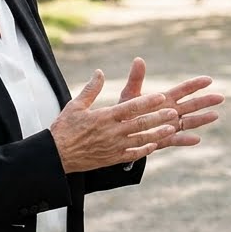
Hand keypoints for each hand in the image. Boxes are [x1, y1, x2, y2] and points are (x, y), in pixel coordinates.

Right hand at [50, 69, 178, 172]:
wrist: (56, 155)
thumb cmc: (65, 128)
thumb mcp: (75, 105)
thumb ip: (91, 89)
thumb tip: (99, 72)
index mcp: (104, 117)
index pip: (130, 107)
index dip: (147, 102)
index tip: (161, 96)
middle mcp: (112, 132)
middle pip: (140, 123)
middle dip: (158, 117)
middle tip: (173, 112)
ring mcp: (113, 147)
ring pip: (140, 139)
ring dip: (157, 133)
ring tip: (171, 128)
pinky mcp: (112, 158)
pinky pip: (132, 154)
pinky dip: (144, 150)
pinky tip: (154, 145)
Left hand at [118, 57, 224, 148]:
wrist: (119, 131)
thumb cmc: (124, 110)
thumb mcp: (130, 94)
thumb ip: (136, 79)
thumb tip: (138, 59)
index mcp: (165, 99)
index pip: (183, 90)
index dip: (196, 85)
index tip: (209, 80)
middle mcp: (170, 111)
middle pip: (191, 105)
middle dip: (206, 101)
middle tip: (221, 97)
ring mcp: (169, 126)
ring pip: (189, 122)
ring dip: (202, 119)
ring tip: (215, 115)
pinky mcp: (164, 140)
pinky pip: (176, 140)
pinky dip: (186, 140)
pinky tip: (197, 139)